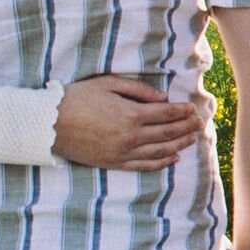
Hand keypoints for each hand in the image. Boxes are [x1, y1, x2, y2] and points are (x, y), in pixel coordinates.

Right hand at [55, 75, 213, 170]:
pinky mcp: (114, 163)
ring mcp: (123, 152)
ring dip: (179, 144)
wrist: (49, 124)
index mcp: (131, 114)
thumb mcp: (107, 84)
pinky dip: (161, 162)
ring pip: (160, 151)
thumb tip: (162, 97)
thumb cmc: (77, 98)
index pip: (166, 114)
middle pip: (167, 133)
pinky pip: (144, 165)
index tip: (194, 109)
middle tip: (200, 123)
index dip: (182, 112)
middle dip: (186, 127)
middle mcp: (131, 136)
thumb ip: (138, 90)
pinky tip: (173, 157)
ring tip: (193, 139)